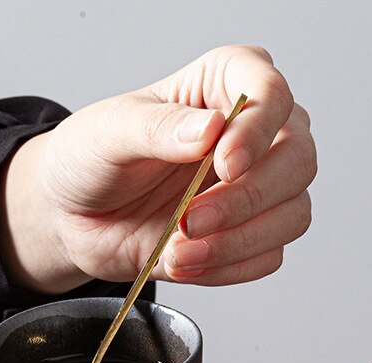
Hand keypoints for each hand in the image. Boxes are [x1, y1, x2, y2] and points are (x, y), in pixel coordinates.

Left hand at [0, 45, 315, 292]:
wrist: (73, 219)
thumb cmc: (90, 160)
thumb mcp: (107, 133)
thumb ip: (157, 128)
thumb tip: (211, 130)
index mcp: (222, 86)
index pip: (271, 92)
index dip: (257, 130)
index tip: (223, 162)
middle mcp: (253, 135)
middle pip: (298, 159)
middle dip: (246, 199)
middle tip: (190, 220)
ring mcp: (256, 189)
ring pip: (292, 215)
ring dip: (237, 241)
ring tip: (179, 251)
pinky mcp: (247, 235)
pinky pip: (267, 257)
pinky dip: (228, 268)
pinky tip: (185, 262)